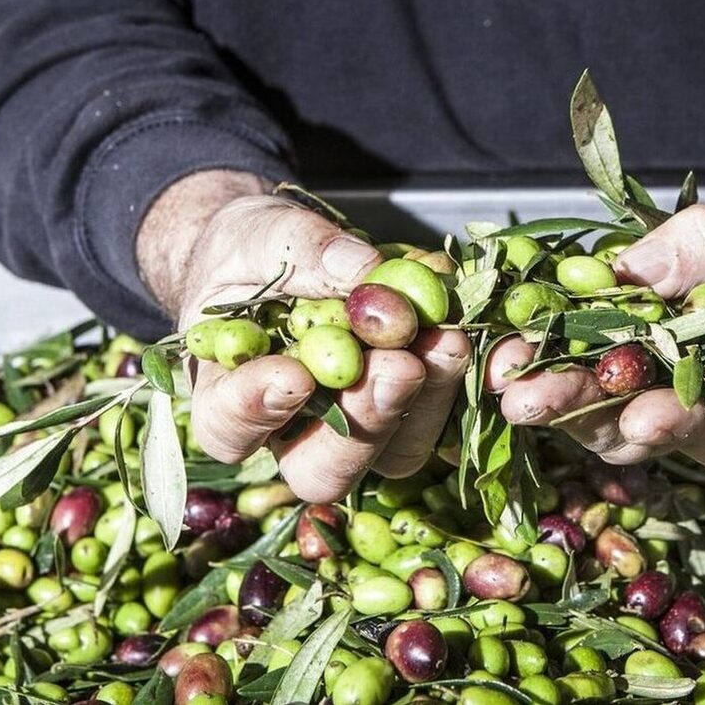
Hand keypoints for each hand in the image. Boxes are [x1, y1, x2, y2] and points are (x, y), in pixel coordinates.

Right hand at [137, 172, 469, 501]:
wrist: (283, 248)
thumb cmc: (250, 248)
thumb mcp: (260, 233)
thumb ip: (301, 251)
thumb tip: (364, 269)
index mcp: (226, 398)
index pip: (229, 429)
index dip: (257, 411)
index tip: (292, 375)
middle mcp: (292, 434)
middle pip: (322, 471)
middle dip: (365, 421)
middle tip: (398, 366)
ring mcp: (356, 430)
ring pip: (394, 455)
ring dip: (425, 403)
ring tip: (445, 340)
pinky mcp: (411, 410)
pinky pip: (447, 418)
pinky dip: (466, 381)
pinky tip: (478, 337)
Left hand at [487, 153, 704, 468]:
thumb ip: (704, 250)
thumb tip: (634, 272)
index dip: (679, 425)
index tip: (642, 419)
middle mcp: (686, 411)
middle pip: (632, 428)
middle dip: (578, 411)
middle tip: (530, 400)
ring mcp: (638, 400)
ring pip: (590, 414)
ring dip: (544, 393)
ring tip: (503, 369)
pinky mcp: (601, 379)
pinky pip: (566, 380)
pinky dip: (534, 366)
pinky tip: (502, 350)